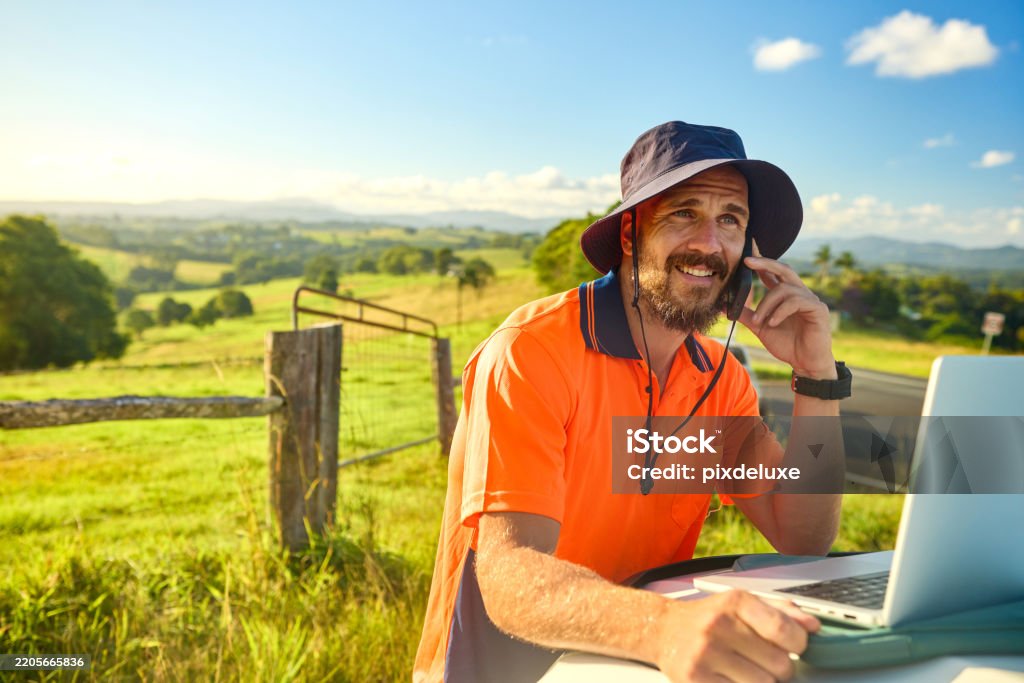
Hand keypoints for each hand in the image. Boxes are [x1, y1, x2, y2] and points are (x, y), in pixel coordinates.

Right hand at [658, 590, 818, 681]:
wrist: (664, 630)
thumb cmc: (709, 618)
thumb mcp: (743, 604)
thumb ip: (781, 612)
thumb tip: (814, 627)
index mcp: (735, 601)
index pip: (783, 630)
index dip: (799, 645)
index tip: (795, 647)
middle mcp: (718, 625)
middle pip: (778, 665)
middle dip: (780, 669)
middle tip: (765, 662)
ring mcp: (705, 653)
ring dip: (761, 682)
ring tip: (746, 670)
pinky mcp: (694, 678)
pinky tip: (731, 678)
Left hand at [737, 254, 835, 378]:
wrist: (805, 363)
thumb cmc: (787, 344)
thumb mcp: (761, 328)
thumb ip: (747, 315)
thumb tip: (724, 307)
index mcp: (785, 296)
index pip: (773, 273)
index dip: (761, 262)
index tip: (747, 254)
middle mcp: (799, 293)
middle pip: (783, 269)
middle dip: (765, 263)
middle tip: (747, 261)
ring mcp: (810, 300)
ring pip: (784, 289)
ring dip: (767, 304)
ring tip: (759, 321)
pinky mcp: (818, 309)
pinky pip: (796, 302)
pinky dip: (780, 311)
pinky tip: (772, 323)